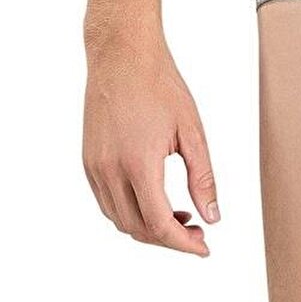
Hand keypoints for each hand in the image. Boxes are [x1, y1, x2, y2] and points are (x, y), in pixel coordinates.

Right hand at [83, 28, 219, 255]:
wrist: (122, 55)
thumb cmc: (161, 86)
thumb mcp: (192, 132)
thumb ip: (203, 178)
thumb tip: (212, 216)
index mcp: (138, 163)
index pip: (159, 224)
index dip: (183, 243)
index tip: (204, 247)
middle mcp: (110, 170)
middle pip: (137, 229)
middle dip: (169, 239)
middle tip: (198, 230)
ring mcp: (94, 167)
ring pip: (119, 220)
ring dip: (148, 228)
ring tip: (180, 217)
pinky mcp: (88, 161)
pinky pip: (107, 202)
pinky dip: (129, 213)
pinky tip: (153, 201)